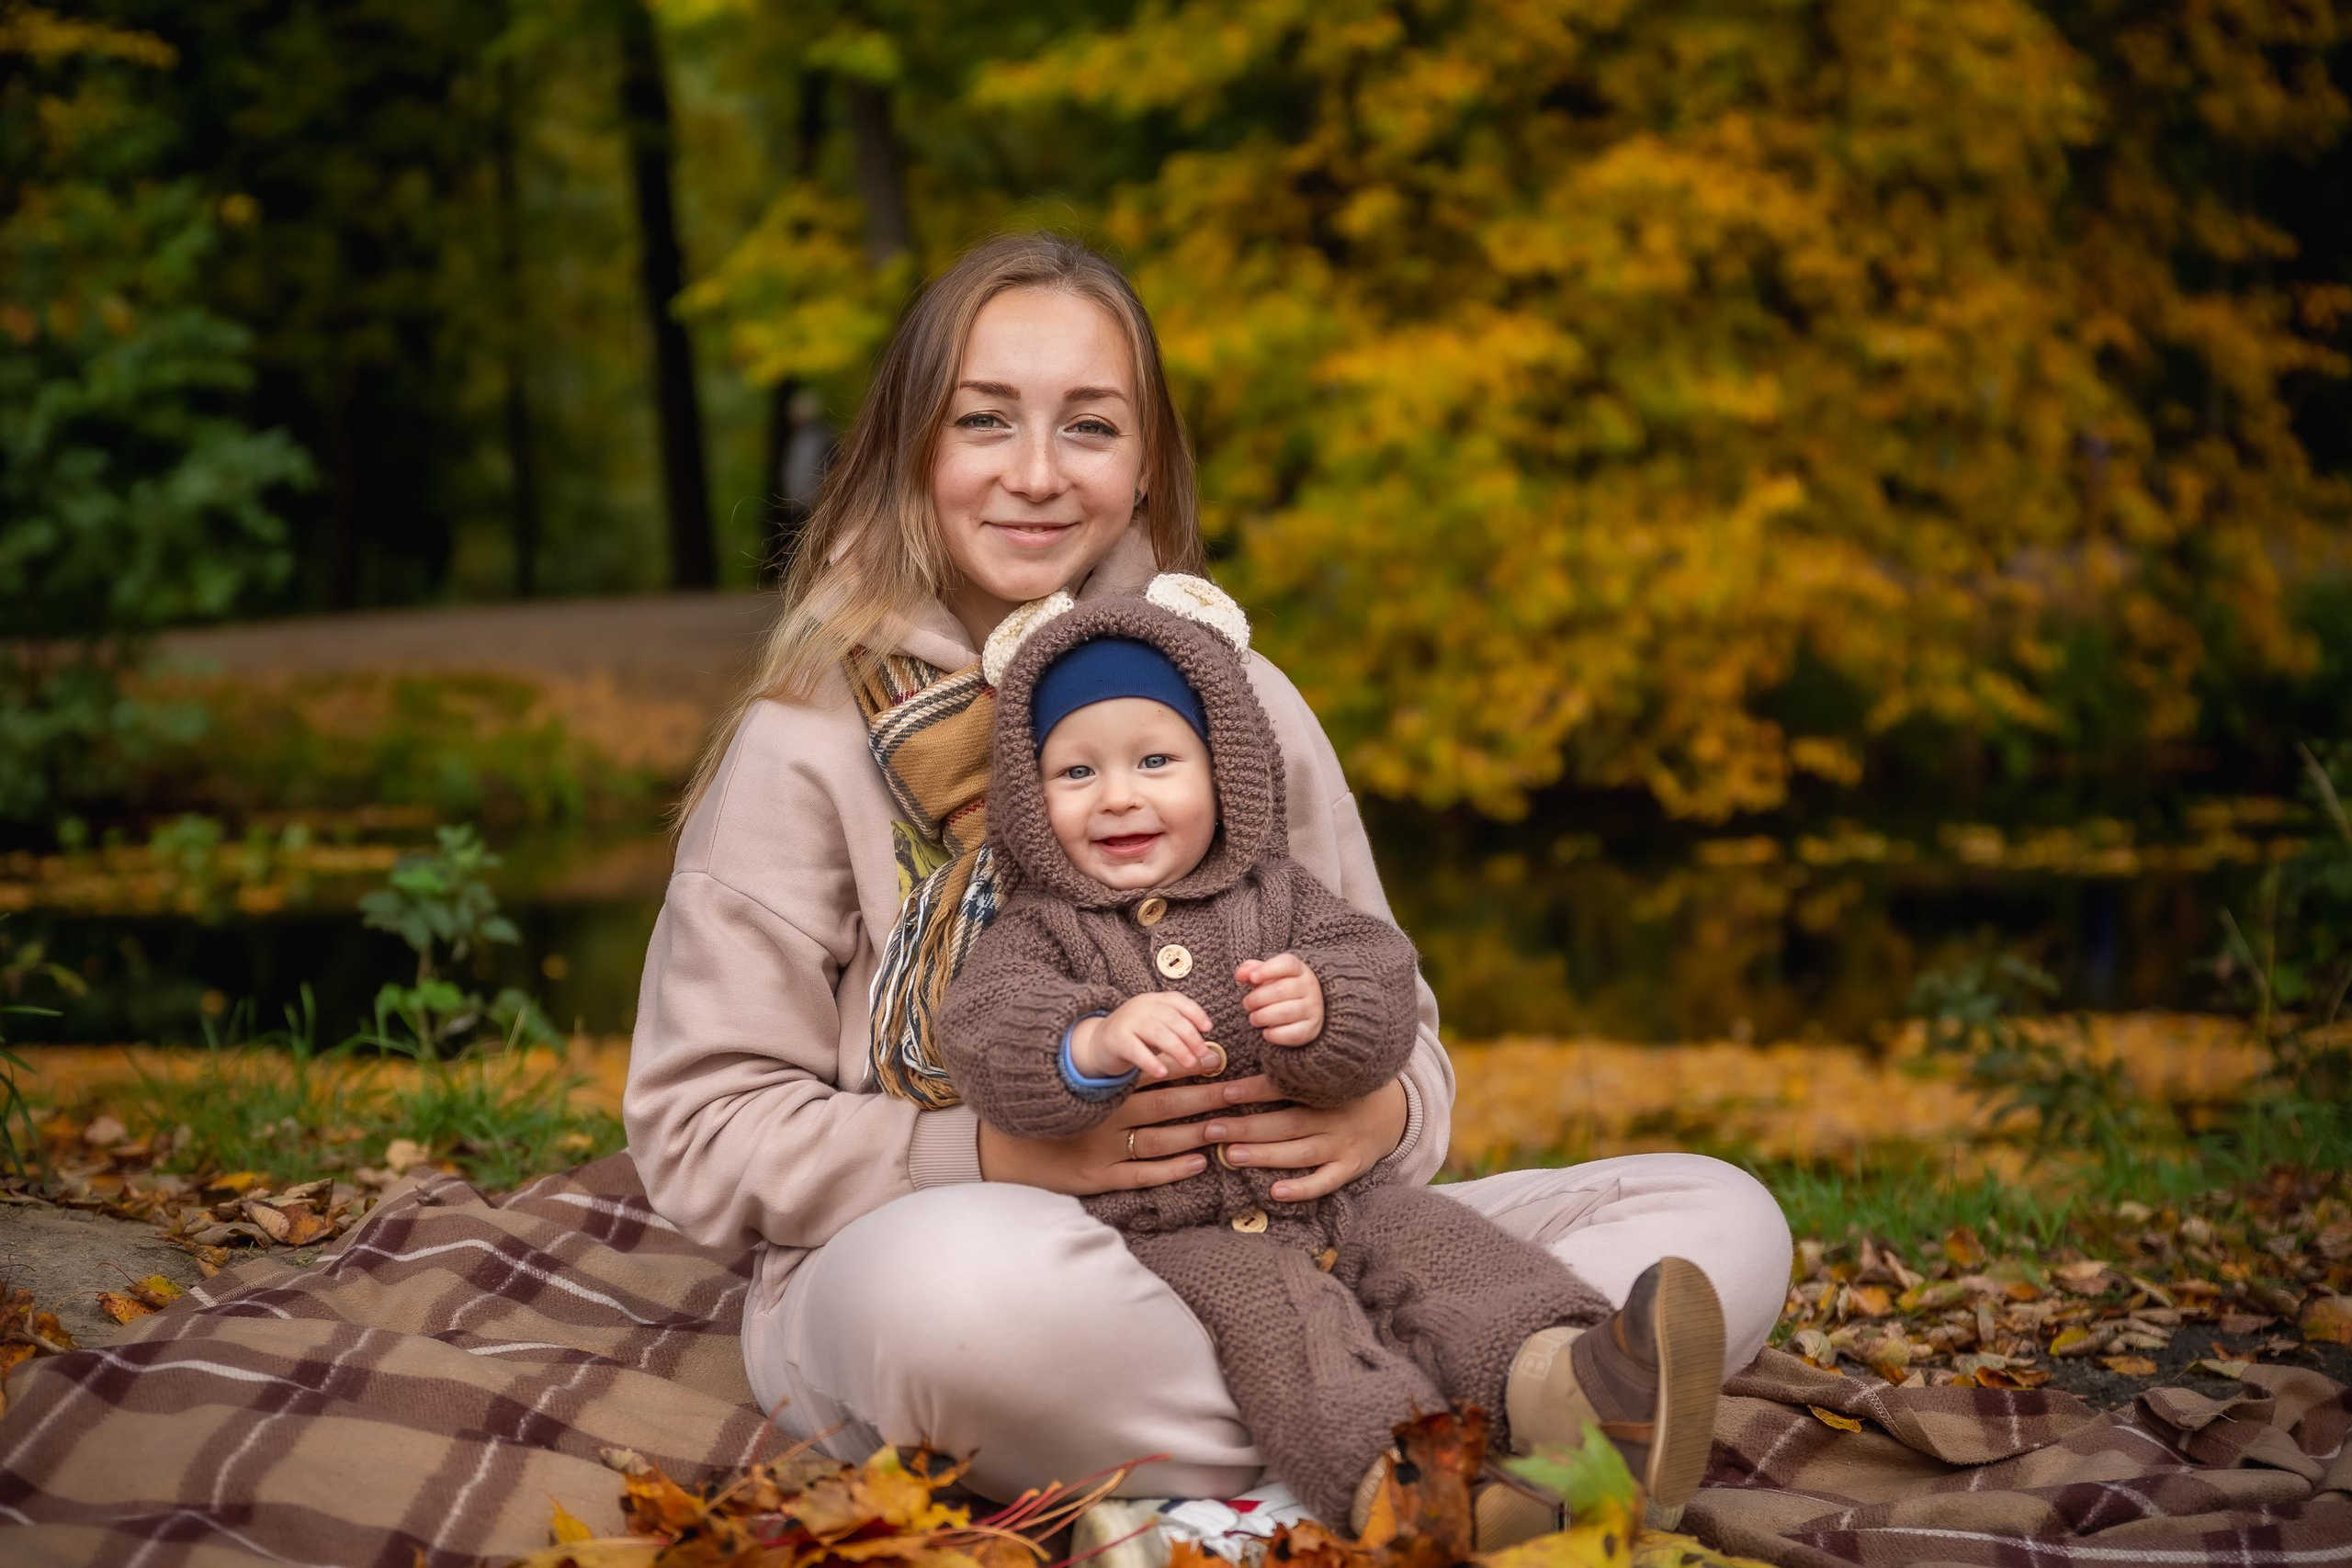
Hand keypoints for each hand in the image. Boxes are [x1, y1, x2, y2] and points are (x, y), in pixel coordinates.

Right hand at [978, 1070, 1235, 1194]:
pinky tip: (1201, 1161)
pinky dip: (1173, 1169)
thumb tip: (1163, 1056)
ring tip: (1226, 1125)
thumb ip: (1117, 1076)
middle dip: (1204, 1098)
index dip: (1186, 1068)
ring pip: (1158, 1139)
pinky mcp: (1101, 1178)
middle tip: (1238, 1091)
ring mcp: (1104, 1150)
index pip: (1153, 1076)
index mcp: (1103, 1092)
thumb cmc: (1055, 1113)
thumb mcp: (1082, 1089)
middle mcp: (1106, 1118)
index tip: (1217, 1059)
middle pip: (1164, 1106)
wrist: (1010, 1150)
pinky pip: (1142, 1174)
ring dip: (1194, 1132)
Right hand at [1073, 991, 1212, 1079]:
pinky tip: (1161, 1072)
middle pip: (1171, 1018)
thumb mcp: (1158, 1029)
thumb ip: (1179, 1035)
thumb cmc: (1137, 1037)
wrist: (1098, 1043)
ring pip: (1158, 1032)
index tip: (1208, 1028)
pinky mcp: (1116, 1039)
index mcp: (1155, 1000)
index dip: (1195, 1012)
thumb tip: (1210, 1053)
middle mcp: (1142, 1006)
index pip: (1178, 1000)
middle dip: (1191, 1036)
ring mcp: (1128, 1021)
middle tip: (1203, 1053)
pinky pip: (1136, 1050)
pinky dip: (1150, 1061)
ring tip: (1191, 1063)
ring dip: (1177, 1048)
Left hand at [1198, 1073, 1408, 1200]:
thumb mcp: (1329, 1072)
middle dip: (1246, 1127)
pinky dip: (1302, 1189)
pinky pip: (1326, 1181)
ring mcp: (1343, 1144)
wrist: (1398, 1111)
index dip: (1254, 1090)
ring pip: (1301, 1153)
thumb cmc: (1348, 1089)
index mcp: (1325, 1088)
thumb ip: (1297, 1070)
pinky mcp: (1351, 1167)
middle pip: (1286, 1123)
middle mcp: (1333, 1116)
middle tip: (1211, 1129)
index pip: (1285, 1088)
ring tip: (1230, 1155)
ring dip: (1265, 1155)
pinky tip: (1275, 1192)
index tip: (1224, 1092)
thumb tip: (1249, 1062)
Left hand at [1235, 953, 1323, 1045]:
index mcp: (1299, 969)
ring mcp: (1313, 1008)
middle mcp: (1309, 987)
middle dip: (1256, 999)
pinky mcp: (1311, 1028)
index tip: (1252, 978)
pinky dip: (1274, 1034)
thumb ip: (1251, 971)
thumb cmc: (1280, 989)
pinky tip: (1266, 1032)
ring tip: (1254, 1018)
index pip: (1287, 964)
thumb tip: (1240, 975)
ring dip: (1262, 1017)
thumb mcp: (1267, 976)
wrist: (1305, 1010)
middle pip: (1280, 990)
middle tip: (1247, 1004)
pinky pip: (1292, 1034)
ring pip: (1285, 1012)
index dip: (1268, 969)